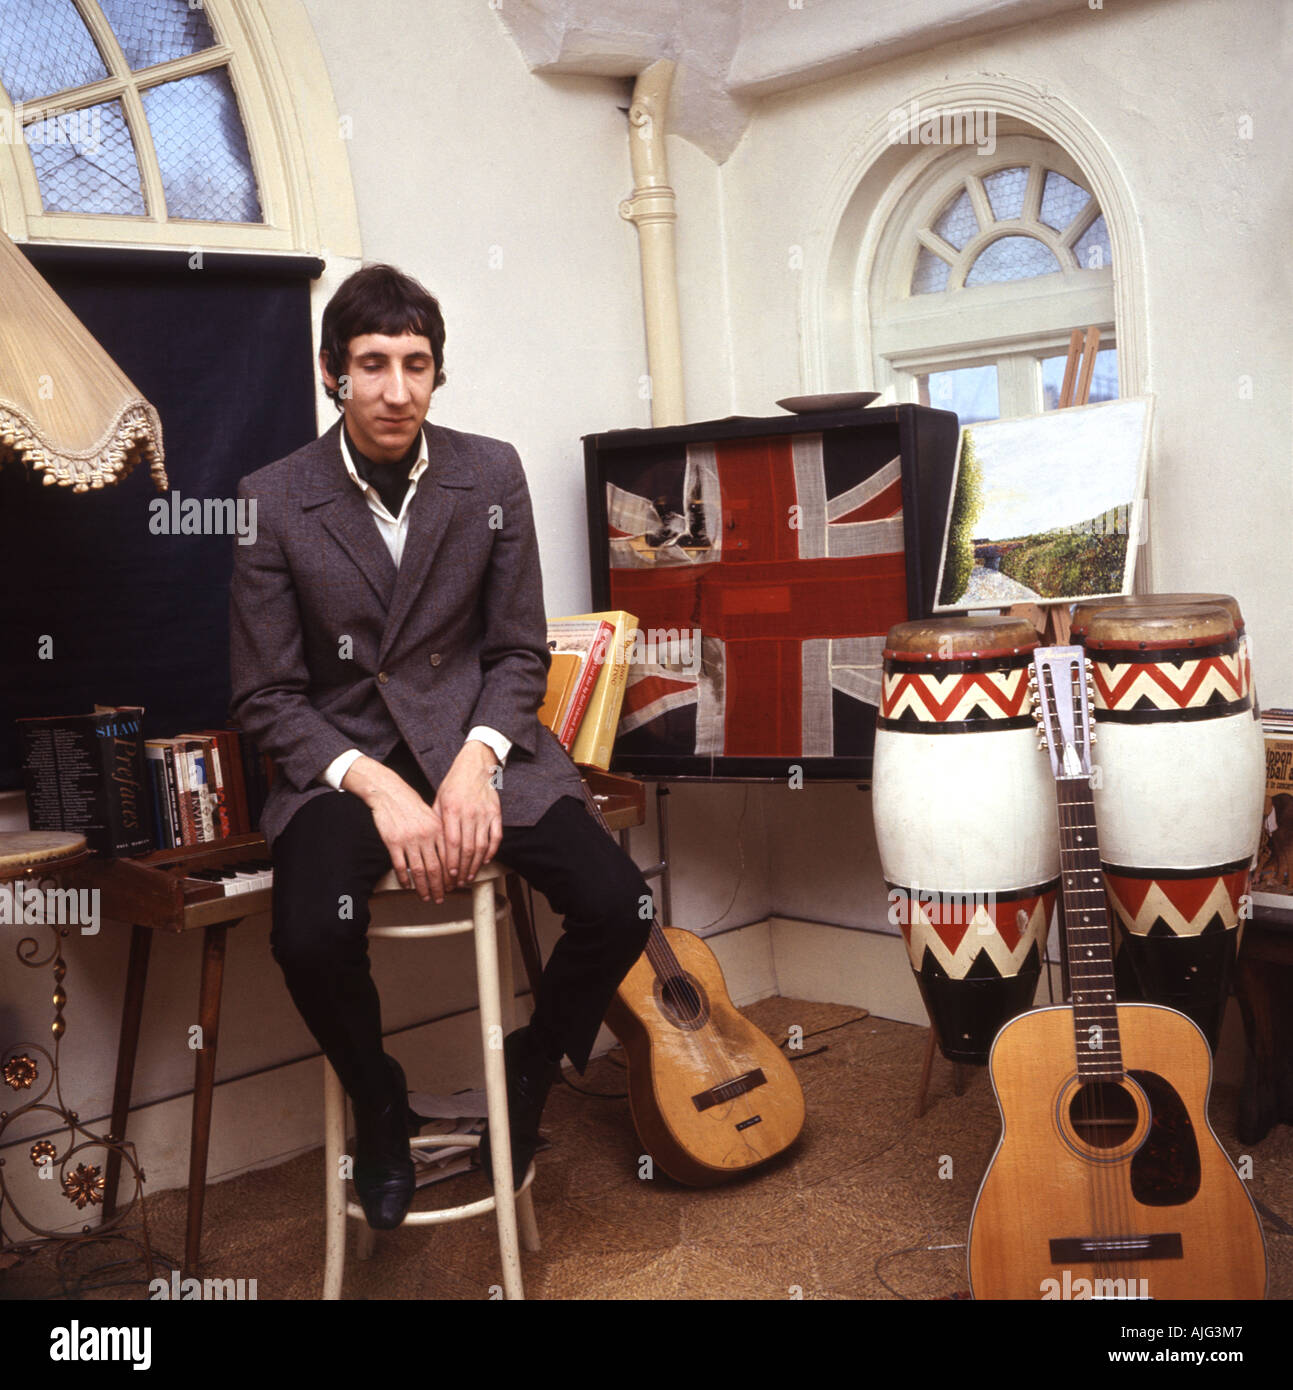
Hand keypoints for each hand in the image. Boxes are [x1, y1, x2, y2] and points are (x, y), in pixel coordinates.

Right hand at [344, 756, 448, 901]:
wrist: (390, 793)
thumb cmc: (412, 805)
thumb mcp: (432, 817)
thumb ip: (440, 835)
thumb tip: (449, 858)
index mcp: (438, 830)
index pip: (448, 858)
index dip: (451, 876)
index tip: (452, 887)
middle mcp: (426, 836)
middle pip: (435, 868)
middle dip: (439, 887)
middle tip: (440, 898)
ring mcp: (409, 840)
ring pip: (418, 871)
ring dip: (423, 887)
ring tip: (425, 897)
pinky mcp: (393, 842)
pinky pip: (400, 866)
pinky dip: (404, 878)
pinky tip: (407, 886)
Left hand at [431, 740, 502, 893]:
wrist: (475, 765)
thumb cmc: (454, 783)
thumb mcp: (439, 799)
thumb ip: (437, 821)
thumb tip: (432, 845)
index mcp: (452, 810)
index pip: (452, 843)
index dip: (451, 862)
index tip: (449, 876)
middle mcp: (469, 813)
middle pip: (467, 849)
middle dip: (463, 869)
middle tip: (459, 882)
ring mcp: (484, 814)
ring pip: (482, 846)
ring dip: (476, 864)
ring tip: (470, 876)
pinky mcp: (496, 813)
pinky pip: (496, 836)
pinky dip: (492, 851)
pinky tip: (485, 860)